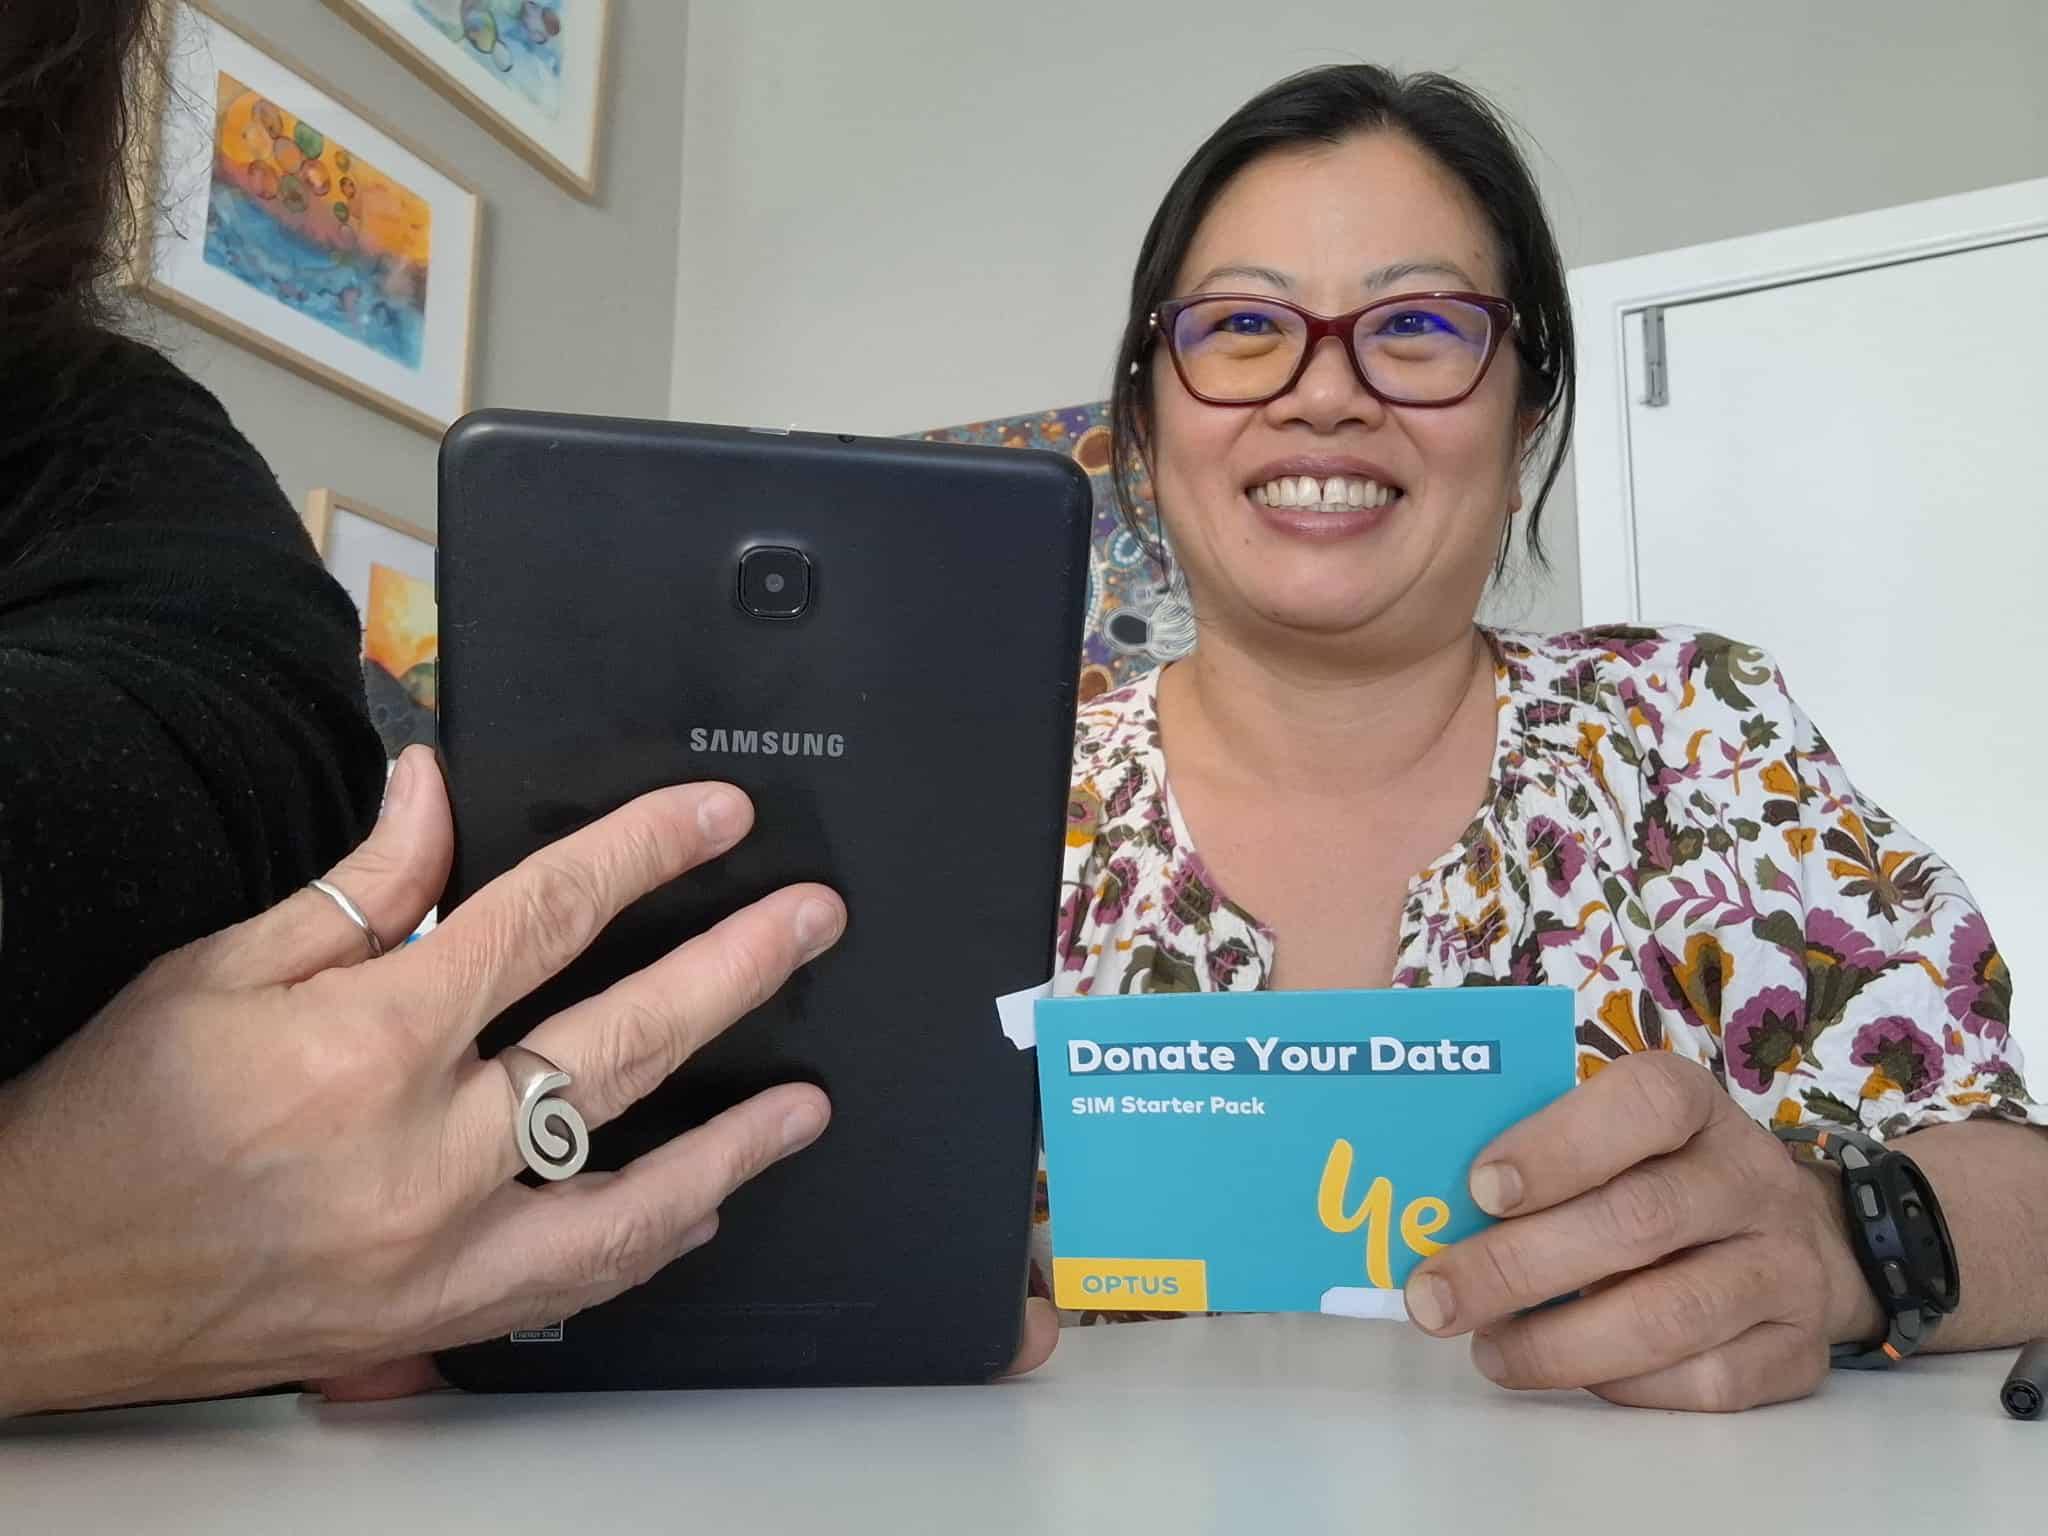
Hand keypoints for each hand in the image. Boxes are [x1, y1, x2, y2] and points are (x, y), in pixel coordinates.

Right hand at [0, 746, 848, 1414]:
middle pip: (622, 1038)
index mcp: (369, 1043)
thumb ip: (358, 886)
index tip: (717, 818)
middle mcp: (422, 1151)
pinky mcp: (435, 1321)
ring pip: (633, 1187)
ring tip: (809, 1102)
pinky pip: (579, 1282)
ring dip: (736, 1139)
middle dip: (734, 968)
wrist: (31, 1283)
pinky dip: (652, 1240)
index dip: (646, 852)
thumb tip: (435, 791)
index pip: (547, 916)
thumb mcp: (217, 971)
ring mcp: (441, 1250)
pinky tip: (705, 1210)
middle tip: (810, 925)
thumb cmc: (111, 1124)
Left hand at [1401, 1053, 1880, 1411]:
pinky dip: (1622, 1386)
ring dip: (1558, 1343)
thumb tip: (1425, 1204)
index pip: (1644, 1104)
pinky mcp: (1798, 1352)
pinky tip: (1567, 1373)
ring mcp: (1784, 1268)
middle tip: (1436, 1298)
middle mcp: (1751, 1179)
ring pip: (1669, 1316)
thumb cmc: (1655, 1176)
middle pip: (1637, 1221)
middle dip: (1518, 1267)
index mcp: (1695, 1104)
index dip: (1558, 1147)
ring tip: (1488, 1349)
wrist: (1793, 1238)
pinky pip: (1706, 1382)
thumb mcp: (1608, 1136)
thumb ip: (1535, 1154)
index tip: (1480, 1189)